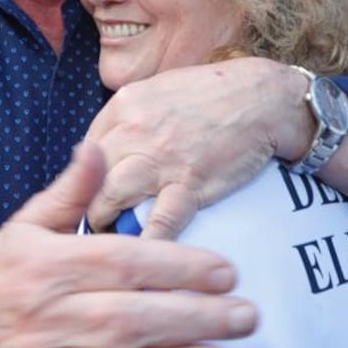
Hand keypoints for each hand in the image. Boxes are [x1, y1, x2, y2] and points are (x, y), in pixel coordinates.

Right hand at [0, 141, 256, 347]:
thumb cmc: (3, 270)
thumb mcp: (30, 222)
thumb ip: (72, 190)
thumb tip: (96, 148)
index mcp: (46, 265)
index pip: (124, 264)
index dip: (180, 268)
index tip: (227, 273)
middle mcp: (44, 316)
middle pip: (130, 321)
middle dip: (195, 321)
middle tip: (245, 319)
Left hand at [85, 57, 312, 237]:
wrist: (261, 98)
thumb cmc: (211, 93)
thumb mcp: (157, 90)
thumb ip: (128, 117)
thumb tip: (102, 148)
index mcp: (124, 105)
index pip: (86, 150)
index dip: (85, 177)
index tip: (86, 196)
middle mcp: (133, 131)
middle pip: (89, 177)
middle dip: (85, 204)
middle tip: (89, 225)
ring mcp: (160, 160)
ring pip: (110, 199)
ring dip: (104, 224)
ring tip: (107, 240)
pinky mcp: (190, 184)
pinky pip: (159, 222)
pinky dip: (146, 243)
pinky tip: (140, 258)